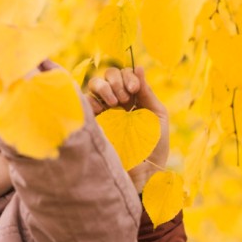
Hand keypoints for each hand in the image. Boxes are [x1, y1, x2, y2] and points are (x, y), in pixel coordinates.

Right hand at [86, 66, 169, 191]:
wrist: (143, 174)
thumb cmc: (154, 148)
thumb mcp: (157, 116)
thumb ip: (147, 92)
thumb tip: (138, 67)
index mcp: (134, 99)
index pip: (125, 76)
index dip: (128, 77)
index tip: (134, 90)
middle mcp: (117, 103)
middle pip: (109, 75)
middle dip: (117, 80)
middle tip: (126, 98)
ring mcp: (103, 112)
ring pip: (95, 84)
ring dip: (105, 87)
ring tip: (115, 102)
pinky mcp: (92, 123)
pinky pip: (84, 102)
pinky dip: (92, 99)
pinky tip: (104, 108)